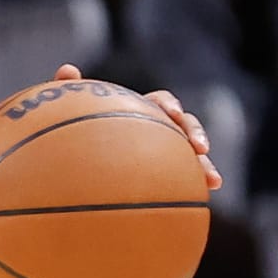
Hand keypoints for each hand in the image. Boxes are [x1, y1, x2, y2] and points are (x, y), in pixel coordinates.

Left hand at [53, 64, 221, 191]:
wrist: (70, 170)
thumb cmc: (67, 139)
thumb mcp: (64, 118)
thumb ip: (68, 94)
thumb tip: (68, 70)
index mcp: (137, 112)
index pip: (161, 102)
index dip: (170, 106)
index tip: (171, 115)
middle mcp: (154, 133)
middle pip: (184, 127)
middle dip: (196, 134)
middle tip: (201, 148)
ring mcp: (161, 157)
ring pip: (190, 158)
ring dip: (205, 167)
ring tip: (213, 183)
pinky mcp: (162, 182)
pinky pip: (180, 188)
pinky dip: (190, 194)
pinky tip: (199, 207)